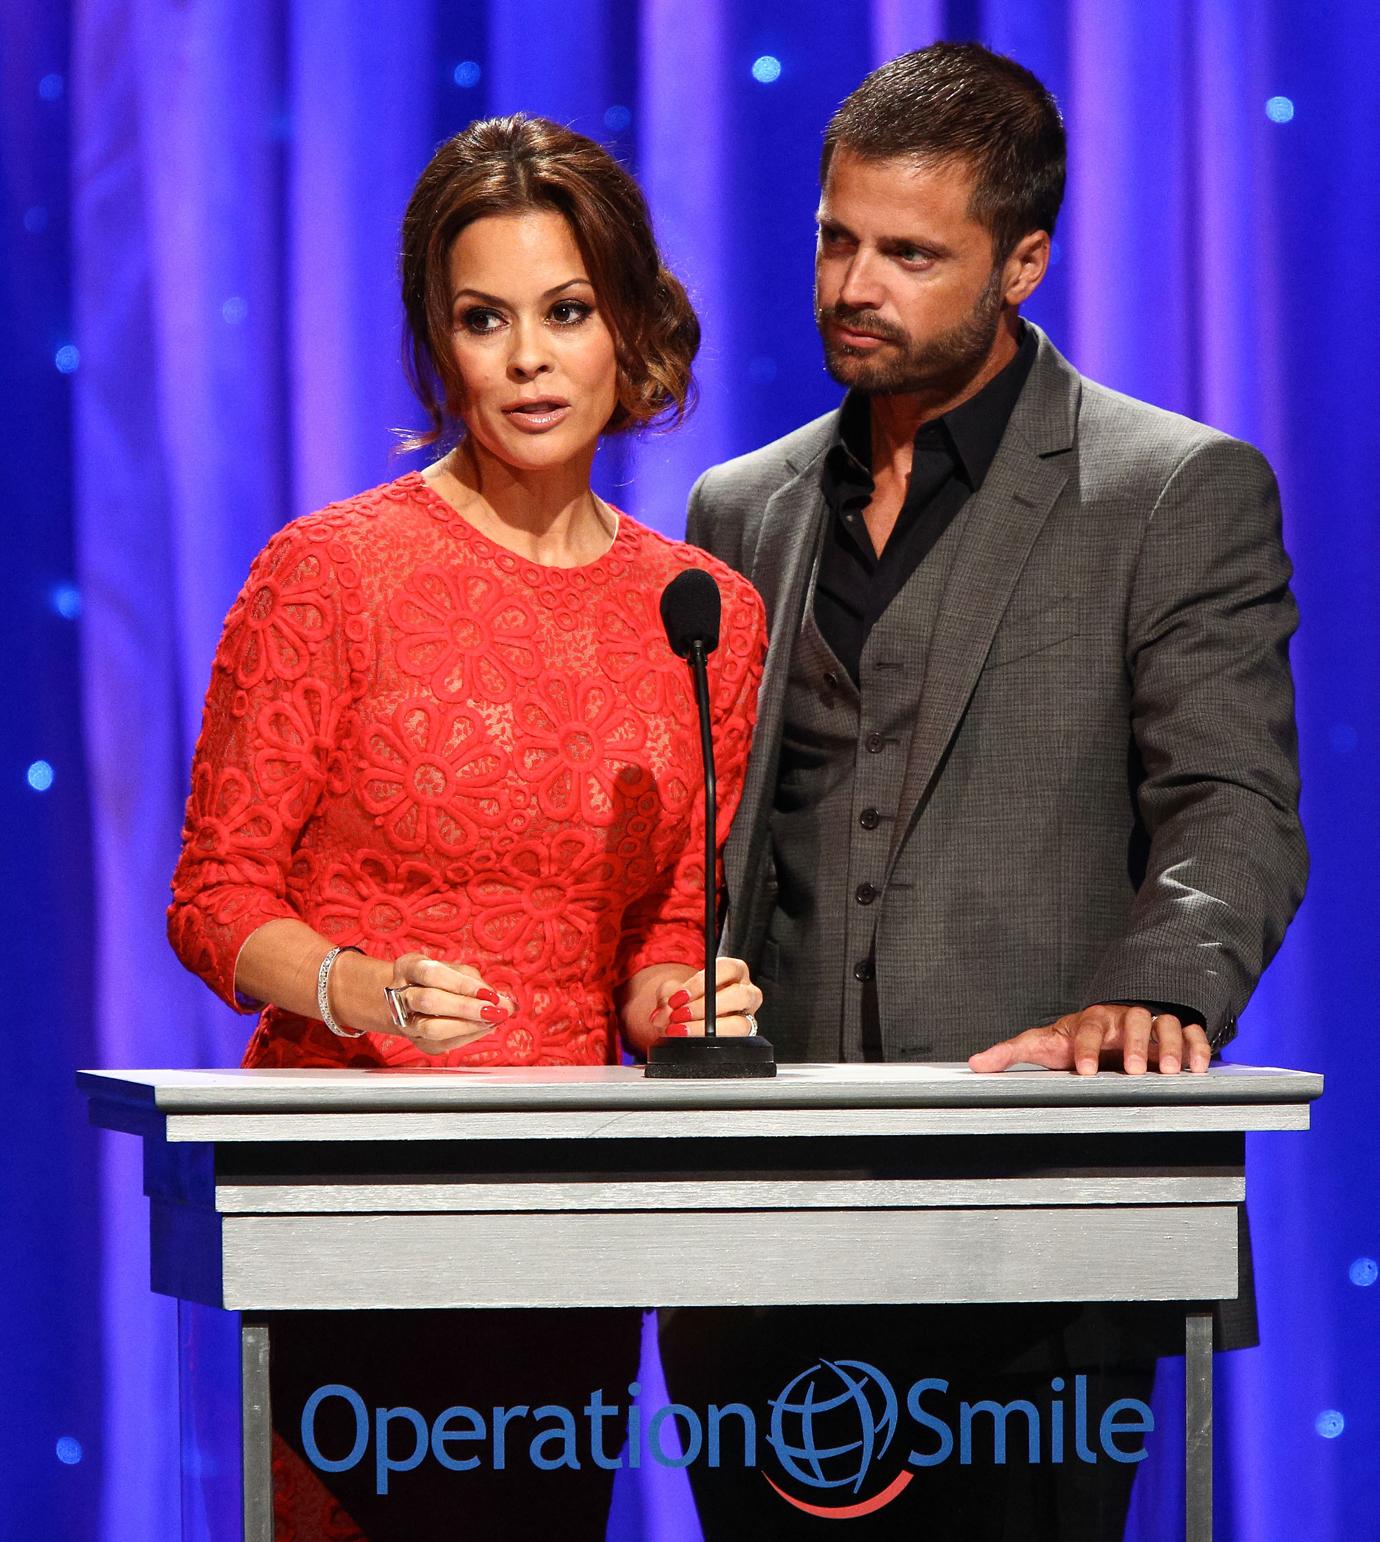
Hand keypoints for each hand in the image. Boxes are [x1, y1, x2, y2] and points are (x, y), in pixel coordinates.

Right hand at [384, 952, 515, 1055]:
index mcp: (408, 967)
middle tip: (495, 1011)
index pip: (432, 974)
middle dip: (466, 1008)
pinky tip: (484, 1029)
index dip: (462, 985)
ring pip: (431, 1028)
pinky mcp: (415, 1041)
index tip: (490, 993)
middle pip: (429, 1001)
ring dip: (468, 1026)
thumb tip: (506, 1003)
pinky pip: (441, 1043)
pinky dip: (467, 1036)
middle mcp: (399, 995)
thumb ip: (477, 983)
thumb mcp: (453, 970)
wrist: (407, 1000)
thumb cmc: (437, 980)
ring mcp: (403, 1021)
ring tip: (493, 1021)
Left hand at [649, 957, 762, 1037]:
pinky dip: (706, 1043)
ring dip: (706, 1028)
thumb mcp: (674, 990)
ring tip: (681, 1030)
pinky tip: (688, 1041)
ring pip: (740, 1024)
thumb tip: (661, 1015)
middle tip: (679, 1015)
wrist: (689, 1015)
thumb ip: (666, 997)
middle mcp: (747, 992)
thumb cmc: (687, 997)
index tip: (678, 998)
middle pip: (739, 996)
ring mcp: (748, 1016)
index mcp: (734, 971)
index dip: (701, 983)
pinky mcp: (743, 1037)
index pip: (726, 969)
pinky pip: (732, 1043)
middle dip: (705, 1007)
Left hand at [967, 1004, 1211, 1076]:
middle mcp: (1122, 1018)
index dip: (1087, 1048)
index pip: (1088, 1028)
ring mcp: (1151, 1022)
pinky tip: (1200, 1066)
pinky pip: (1192, 1031)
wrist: (1110, 1025)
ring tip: (1172, 1070)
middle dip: (1135, 1044)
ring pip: (1165, 1023)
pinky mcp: (1176, 1032)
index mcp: (1091, 1020)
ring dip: (1170, 1045)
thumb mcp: (1045, 1044)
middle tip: (1134, 1070)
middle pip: (1133, 1019)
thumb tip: (976, 1063)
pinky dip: (1198, 1046)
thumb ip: (1012, 1052)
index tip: (1086, 1070)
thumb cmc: (1077, 1038)